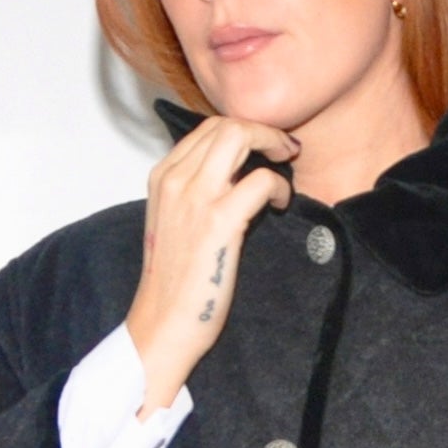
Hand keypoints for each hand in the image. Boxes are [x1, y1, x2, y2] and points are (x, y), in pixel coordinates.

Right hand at [125, 116, 297, 415]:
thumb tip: (232, 175)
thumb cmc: (174, 281)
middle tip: (284, 149)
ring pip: (240, 137)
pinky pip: (261, 180)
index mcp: (161, 177)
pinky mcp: (219, 221)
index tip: (263, 145)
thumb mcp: (174, 223)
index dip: (242, 129)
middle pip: (225, 125)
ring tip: (286, 165)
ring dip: (273, 144)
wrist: (163, 323)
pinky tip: (280, 204)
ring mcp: (195, 198)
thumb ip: (194, 193)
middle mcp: (175, 180)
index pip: (206, 129)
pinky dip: (278, 187)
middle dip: (262, 129)